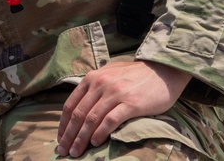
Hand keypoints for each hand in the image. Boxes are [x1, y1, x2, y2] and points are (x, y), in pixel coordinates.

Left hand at [56, 60, 190, 157]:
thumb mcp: (108, 74)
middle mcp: (100, 84)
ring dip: (81, 138)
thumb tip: (79, 105)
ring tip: (76, 152)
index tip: (60, 138)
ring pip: (91, 119)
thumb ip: (94, 86)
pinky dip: (100, 133)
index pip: (71, 104)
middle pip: (78, 114)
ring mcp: (115, 93)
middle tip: (63, 151)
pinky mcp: (131, 104)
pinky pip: (110, 120)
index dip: (64, 124)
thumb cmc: (135, 75)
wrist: (162, 71)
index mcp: (92, 78)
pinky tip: (95, 143)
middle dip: (69, 135)